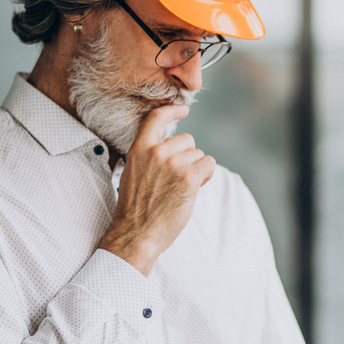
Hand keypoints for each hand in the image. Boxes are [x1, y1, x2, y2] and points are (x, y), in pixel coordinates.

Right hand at [98, 105, 215, 275]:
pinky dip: (207, 176)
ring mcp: (173, 163)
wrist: (136, 233)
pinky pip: (209, 165)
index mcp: (139, 149)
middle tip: (177, 179)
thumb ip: (149, 157)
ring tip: (181, 189)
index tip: (183, 110)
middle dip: (188, 157)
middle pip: (187, 140)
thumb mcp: (133, 174)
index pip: (156, 118)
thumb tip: (172, 148)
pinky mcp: (189, 177)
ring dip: (197, 170)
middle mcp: (156, 152)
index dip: (172, 111)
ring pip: (199, 155)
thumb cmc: (136, 209)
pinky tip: (194, 189)